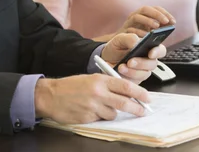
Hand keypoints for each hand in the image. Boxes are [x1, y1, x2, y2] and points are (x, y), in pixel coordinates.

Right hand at [34, 74, 149, 123]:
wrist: (51, 95)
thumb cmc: (71, 86)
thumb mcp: (90, 79)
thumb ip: (108, 85)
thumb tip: (126, 93)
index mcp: (100, 80)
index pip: (126, 86)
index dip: (140, 93)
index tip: (147, 98)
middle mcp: (98, 93)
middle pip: (124, 103)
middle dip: (136, 108)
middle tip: (143, 111)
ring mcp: (93, 107)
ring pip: (113, 114)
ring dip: (111, 112)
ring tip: (100, 107)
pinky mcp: (87, 118)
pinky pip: (100, 120)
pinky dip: (99, 117)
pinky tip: (90, 111)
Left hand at [101, 33, 166, 83]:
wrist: (105, 59)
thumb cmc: (115, 48)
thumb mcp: (119, 39)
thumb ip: (129, 38)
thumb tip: (137, 41)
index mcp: (148, 48)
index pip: (160, 50)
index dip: (158, 51)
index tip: (151, 53)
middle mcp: (148, 60)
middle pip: (153, 64)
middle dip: (141, 63)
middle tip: (130, 61)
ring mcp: (142, 71)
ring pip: (144, 74)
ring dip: (132, 71)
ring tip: (121, 66)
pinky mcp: (136, 80)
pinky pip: (136, 81)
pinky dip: (127, 76)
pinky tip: (119, 71)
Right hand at [117, 6, 175, 37]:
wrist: (122, 47)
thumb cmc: (139, 39)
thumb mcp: (151, 32)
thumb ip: (160, 27)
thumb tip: (171, 24)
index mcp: (144, 15)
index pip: (155, 8)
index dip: (164, 13)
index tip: (173, 22)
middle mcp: (135, 16)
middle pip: (145, 9)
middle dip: (156, 14)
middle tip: (166, 22)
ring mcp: (128, 23)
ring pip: (136, 16)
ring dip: (147, 20)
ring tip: (156, 26)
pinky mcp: (122, 32)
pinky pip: (130, 29)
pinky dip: (138, 32)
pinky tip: (145, 37)